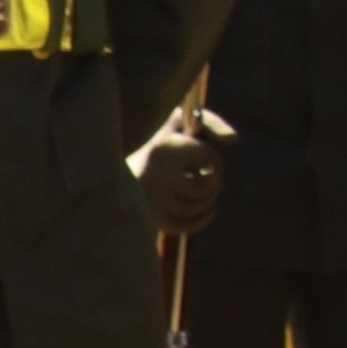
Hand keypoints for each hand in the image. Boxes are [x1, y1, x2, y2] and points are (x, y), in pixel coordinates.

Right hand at [131, 116, 222, 235]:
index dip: (214, 159)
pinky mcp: (149, 218)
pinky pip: (184, 226)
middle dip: (215, 181)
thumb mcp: (180, 122)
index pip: (210, 157)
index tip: (204, 159)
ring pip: (198, 205)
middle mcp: (156, 174)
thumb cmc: (160, 143)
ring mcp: (151, 199)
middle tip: (207, 177)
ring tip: (202, 190)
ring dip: (208, 199)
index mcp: (165, 147)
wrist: (112, 170)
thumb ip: (211, 123)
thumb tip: (234, 139)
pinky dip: (202, 221)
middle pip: (208, 184)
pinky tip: (210, 211)